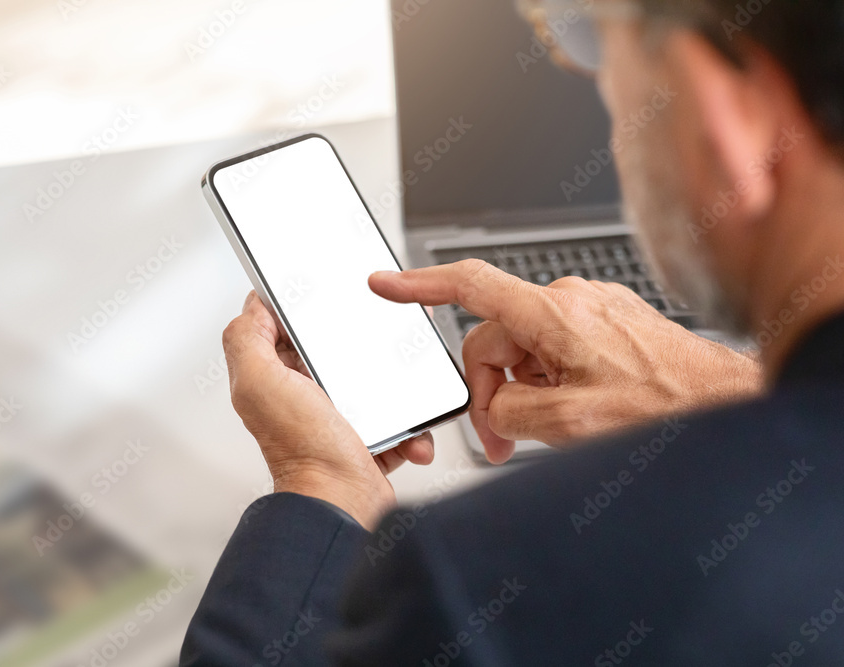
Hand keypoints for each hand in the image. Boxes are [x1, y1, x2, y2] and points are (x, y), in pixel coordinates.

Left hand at [222, 291, 435, 529]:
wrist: (343, 504)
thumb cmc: (304, 450)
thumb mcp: (260, 382)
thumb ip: (247, 337)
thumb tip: (254, 303)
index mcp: (274, 378)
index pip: (286, 329)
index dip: (307, 312)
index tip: (333, 302)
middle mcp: (303, 398)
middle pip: (336, 351)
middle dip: (364, 345)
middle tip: (383, 339)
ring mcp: (338, 418)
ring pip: (374, 382)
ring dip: (396, 388)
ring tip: (404, 392)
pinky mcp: (368, 439)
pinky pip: (397, 420)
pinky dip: (409, 428)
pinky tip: (409, 435)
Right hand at [369, 260, 761, 463]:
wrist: (725, 404)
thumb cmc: (664, 406)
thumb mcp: (567, 422)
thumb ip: (507, 410)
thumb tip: (491, 406)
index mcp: (553, 313)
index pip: (469, 286)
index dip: (418, 285)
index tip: (384, 285)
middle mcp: (569, 300)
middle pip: (494, 339)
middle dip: (490, 391)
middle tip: (502, 440)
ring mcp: (589, 309)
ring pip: (524, 348)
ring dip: (523, 391)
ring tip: (547, 430)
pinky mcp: (605, 322)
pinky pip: (553, 348)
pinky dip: (548, 380)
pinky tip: (572, 410)